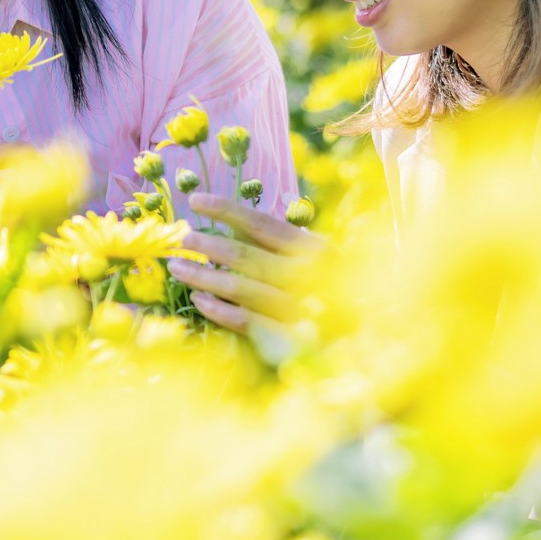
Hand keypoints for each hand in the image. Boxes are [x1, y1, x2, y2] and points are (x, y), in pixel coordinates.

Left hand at [167, 192, 325, 334]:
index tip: (195, 201)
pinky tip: (198, 299)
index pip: (261, 224)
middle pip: (246, 256)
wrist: (363, 338)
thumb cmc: (332, 289)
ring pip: (240, 288)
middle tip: (181, 240)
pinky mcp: (287, 337)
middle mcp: (306, 275)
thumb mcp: (312, 259)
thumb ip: (276, 243)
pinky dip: (219, 309)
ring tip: (178, 267)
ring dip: (204, 276)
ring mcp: (297, 307)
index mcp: (313, 249)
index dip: (226, 210)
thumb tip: (229, 224)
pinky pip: (245, 320)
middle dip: (208, 245)